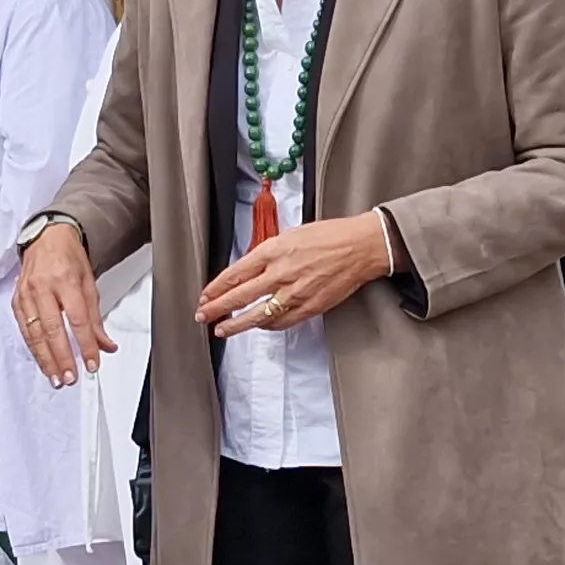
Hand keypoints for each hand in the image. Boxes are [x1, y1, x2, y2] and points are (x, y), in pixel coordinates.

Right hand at [16, 220, 111, 385]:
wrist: (46, 238)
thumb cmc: (68, 258)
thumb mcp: (89, 283)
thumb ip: (95, 318)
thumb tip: (105, 345)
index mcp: (66, 280)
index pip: (78, 320)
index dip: (85, 345)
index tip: (92, 363)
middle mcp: (43, 287)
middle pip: (52, 329)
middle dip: (62, 357)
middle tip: (70, 377)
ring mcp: (27, 294)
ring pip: (34, 333)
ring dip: (46, 359)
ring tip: (56, 377)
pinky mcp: (16, 300)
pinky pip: (24, 329)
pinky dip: (33, 348)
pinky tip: (42, 361)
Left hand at [199, 212, 392, 339]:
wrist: (361, 246)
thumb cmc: (330, 235)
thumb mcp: (291, 234)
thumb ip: (269, 253)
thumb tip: (250, 269)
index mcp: (274, 250)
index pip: (235, 273)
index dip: (216, 288)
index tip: (205, 296)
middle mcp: (281, 273)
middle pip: (240, 296)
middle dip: (217, 309)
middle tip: (202, 316)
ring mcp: (295, 293)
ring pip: (258, 315)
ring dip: (237, 324)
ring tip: (222, 330)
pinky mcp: (310, 307)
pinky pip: (282, 322)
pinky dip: (267, 326)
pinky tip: (258, 326)